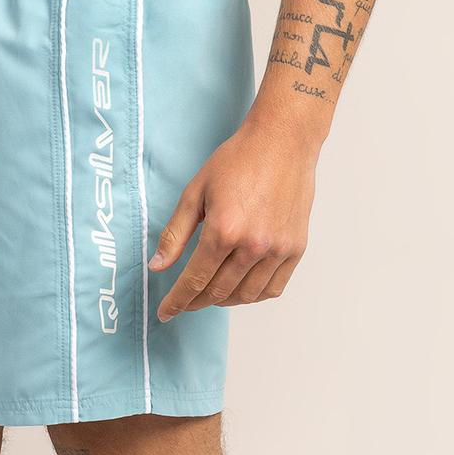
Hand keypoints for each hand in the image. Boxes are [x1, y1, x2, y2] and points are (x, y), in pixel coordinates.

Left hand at [149, 114, 317, 318]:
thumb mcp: (196, 192)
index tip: (166, 313)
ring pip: (246, 295)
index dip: (177, 301)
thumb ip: (175, 233)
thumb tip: (157, 267)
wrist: (282, 142)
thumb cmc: (237, 160)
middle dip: (196, 302)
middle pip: (218, 291)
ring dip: (224, 300)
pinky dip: (254, 294)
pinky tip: (241, 287)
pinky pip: (273, 287)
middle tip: (184, 302)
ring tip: (211, 293)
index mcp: (224, 230)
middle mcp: (253, 245)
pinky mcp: (296, 248)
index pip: (194, 280)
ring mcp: (278, 249)